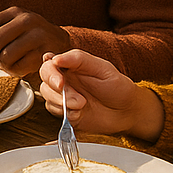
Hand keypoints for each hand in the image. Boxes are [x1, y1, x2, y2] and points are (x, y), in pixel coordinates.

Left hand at [0, 7, 70, 75]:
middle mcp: (26, 19)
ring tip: (10, 64)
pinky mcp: (47, 51)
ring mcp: (38, 34)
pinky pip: (20, 68)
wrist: (62, 44)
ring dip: (3, 66)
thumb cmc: (28, 40)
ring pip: (5, 56)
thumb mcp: (10, 31)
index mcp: (12, 12)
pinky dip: (16, 72)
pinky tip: (22, 68)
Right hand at [39, 49, 163, 139]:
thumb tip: (55, 58)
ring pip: (47, 97)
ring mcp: (63, 96)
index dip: (51, 74)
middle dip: (57, 91)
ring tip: (83, 105)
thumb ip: (79, 59)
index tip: (60, 83)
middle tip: (78, 100)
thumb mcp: (102, 69)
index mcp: (71, 65)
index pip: (49, 64)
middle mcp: (64, 79)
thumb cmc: (117, 87)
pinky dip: (66, 114)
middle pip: (44, 80)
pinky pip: (55, 112)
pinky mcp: (65, 112)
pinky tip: (80, 113)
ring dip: (63, 103)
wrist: (127, 112)